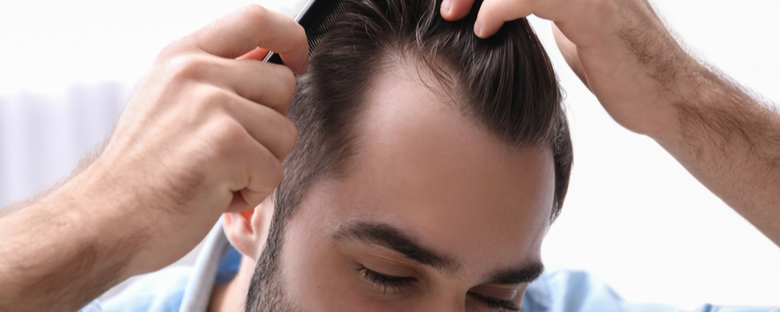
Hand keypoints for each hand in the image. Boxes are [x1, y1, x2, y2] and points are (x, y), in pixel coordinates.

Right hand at [88, 5, 306, 274]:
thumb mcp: (169, 101)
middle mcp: (194, 73)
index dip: (291, 37)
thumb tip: (269, 56)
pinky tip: (213, 196)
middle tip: (228, 153)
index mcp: (183, 57)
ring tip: (215, 176)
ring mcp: (210, 106)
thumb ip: (217, 74)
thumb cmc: (142, 172)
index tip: (298, 62)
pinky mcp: (225, 145)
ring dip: (261, 165)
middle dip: (270, 127)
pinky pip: (275, 171)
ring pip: (285, 133)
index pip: (255, 19)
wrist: (102, 221)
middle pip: (283, 85)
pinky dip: (252, 194)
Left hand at [441, 0, 695, 137]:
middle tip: (446, 7)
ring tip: (451, 16)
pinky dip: (497, 7)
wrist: (668, 97)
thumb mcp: (572, 27)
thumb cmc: (619, 67)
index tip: (453, 1)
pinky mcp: (593, 9)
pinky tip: (483, 29)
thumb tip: (501, 5)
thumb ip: (544, 5)